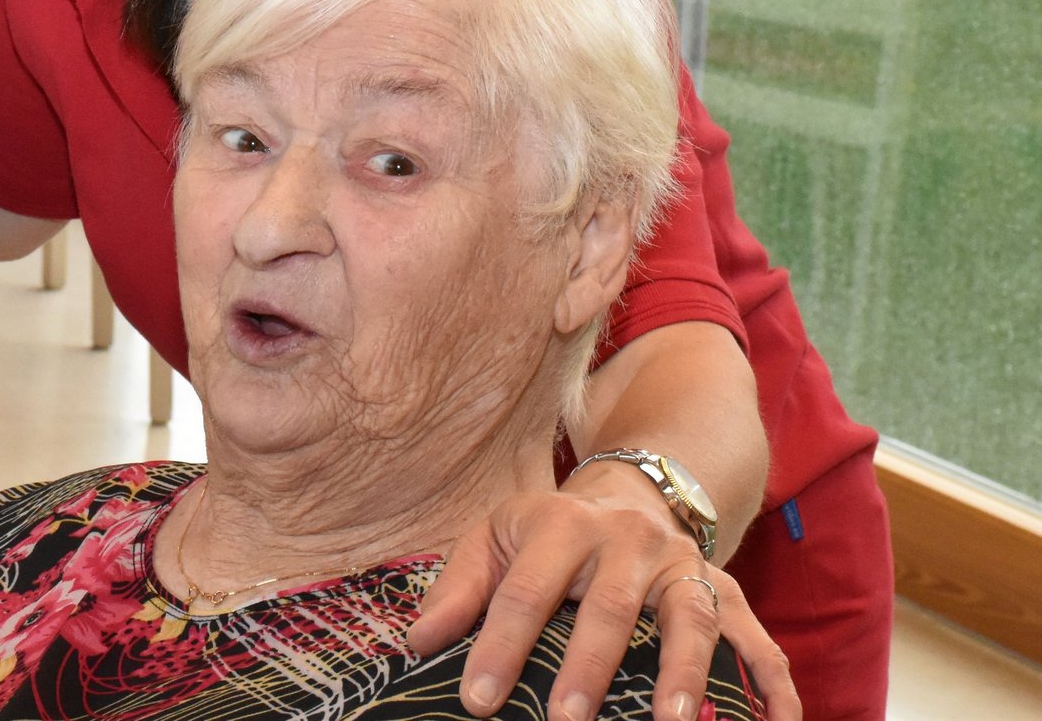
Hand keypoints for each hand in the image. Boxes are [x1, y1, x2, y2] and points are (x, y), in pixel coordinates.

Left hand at [408, 471, 799, 720]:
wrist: (631, 493)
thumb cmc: (550, 533)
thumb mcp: (495, 538)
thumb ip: (458, 589)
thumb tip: (418, 645)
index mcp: (560, 524)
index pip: (523, 592)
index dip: (498, 647)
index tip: (476, 700)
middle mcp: (627, 541)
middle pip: (607, 605)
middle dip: (588, 665)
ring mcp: (683, 567)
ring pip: (690, 617)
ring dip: (682, 673)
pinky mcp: (727, 591)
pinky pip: (759, 639)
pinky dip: (774, 685)